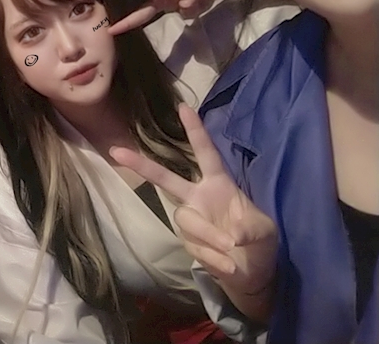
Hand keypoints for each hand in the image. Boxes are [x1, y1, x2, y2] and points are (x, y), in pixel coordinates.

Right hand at [110, 104, 277, 297]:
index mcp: (218, 184)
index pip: (205, 153)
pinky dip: (214, 258)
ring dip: (209, 236)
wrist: (253, 274)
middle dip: (141, 165)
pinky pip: (195, 247)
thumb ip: (249, 228)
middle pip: (166, 179)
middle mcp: (198, 197)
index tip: (183, 107)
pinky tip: (229, 266)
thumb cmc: (260, 241)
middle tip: (117, 152)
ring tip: (231, 250)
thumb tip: (230, 235)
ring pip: (187, 220)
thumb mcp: (264, 230)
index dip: (195, 131)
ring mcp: (191, 220)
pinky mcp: (189, 243)